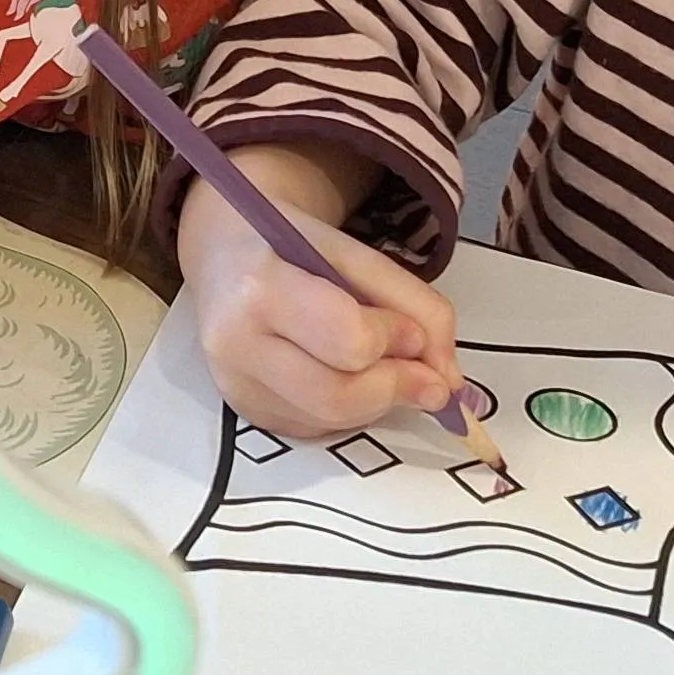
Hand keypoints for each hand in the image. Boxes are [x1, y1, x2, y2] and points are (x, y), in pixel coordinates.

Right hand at [178, 140, 465, 440]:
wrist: (223, 253)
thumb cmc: (293, 245)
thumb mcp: (355, 252)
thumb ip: (414, 305)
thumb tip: (450, 382)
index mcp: (258, 287)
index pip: (347, 339)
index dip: (394, 340)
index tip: (410, 330)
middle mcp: (233, 345)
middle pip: (338, 397)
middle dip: (396, 387)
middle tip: (426, 375)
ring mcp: (235, 386)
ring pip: (332, 421)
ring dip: (377, 401)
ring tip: (383, 366)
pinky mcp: (246, 413)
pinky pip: (318, 429)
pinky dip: (351, 411)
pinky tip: (346, 374)